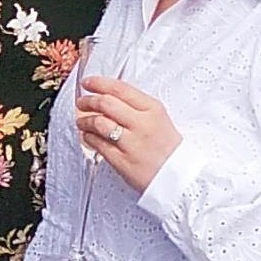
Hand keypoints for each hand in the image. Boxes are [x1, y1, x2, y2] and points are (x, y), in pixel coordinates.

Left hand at [73, 75, 180, 193]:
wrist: (179, 177)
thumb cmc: (168, 147)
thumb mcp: (159, 118)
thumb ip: (136, 106)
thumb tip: (107, 95)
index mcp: (153, 109)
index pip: (120, 89)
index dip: (99, 83)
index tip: (88, 83)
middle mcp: (142, 124)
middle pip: (105, 103)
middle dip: (88, 101)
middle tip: (82, 102)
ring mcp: (132, 143)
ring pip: (98, 123)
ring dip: (85, 120)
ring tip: (82, 121)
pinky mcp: (123, 161)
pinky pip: (98, 144)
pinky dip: (88, 137)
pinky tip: (88, 136)